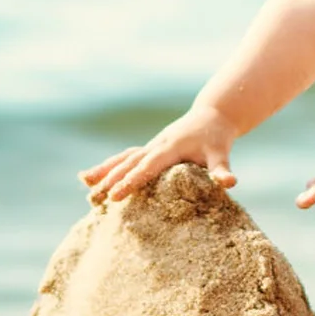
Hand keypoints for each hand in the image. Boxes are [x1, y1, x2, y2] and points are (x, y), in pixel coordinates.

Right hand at [78, 105, 239, 204]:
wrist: (211, 116)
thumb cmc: (217, 138)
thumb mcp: (221, 153)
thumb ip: (222, 169)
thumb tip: (229, 183)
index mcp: (171, 147)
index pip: (148, 167)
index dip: (132, 181)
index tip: (115, 196)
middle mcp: (156, 145)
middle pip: (129, 163)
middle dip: (110, 180)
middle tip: (94, 198)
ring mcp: (150, 146)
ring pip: (122, 158)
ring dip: (104, 171)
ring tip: (85, 185)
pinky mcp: (148, 149)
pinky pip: (124, 158)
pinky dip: (108, 166)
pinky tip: (90, 177)